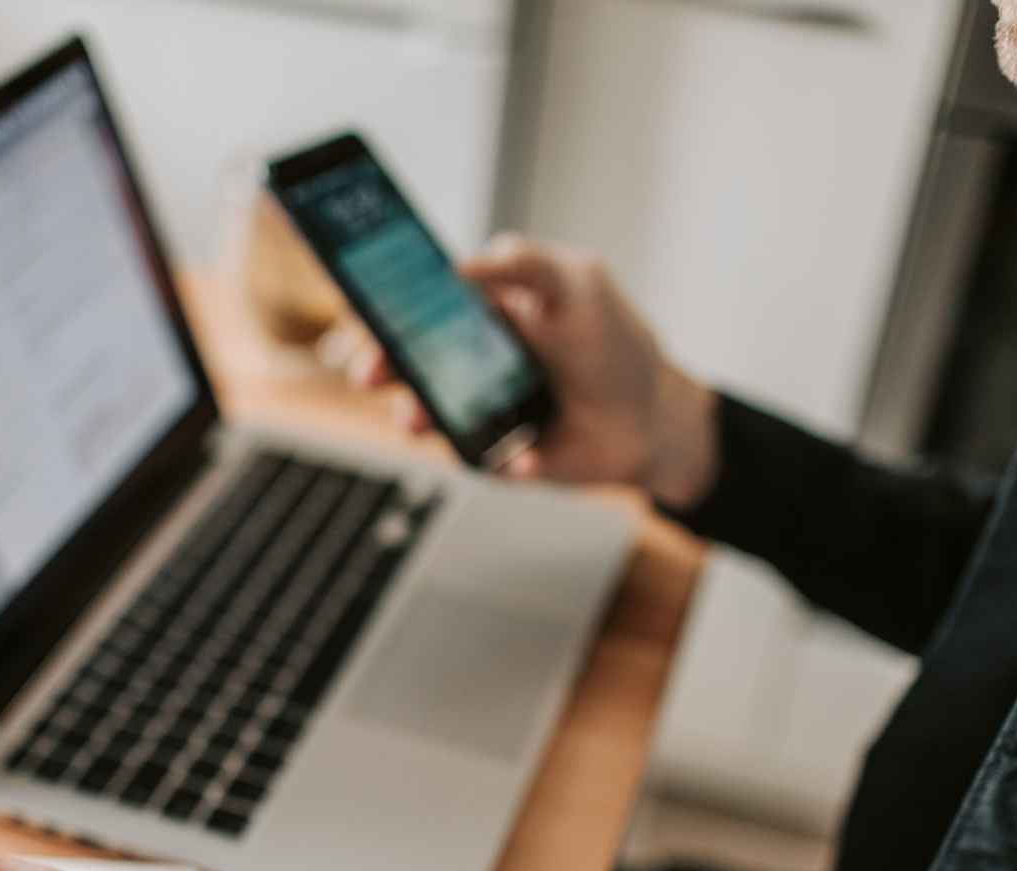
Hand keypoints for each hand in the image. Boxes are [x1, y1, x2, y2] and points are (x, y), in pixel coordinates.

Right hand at [344, 234, 719, 509]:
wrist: (654, 420)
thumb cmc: (613, 344)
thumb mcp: (577, 283)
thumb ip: (523, 262)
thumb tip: (457, 264)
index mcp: (479, 313)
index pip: (414, 304)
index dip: (381, 309)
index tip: (362, 314)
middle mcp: (468, 362)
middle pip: (404, 361)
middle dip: (380, 365)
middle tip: (369, 373)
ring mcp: (476, 411)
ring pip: (424, 414)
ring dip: (417, 417)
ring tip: (420, 422)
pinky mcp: (494, 456)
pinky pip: (479, 461)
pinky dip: (501, 460)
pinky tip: (527, 456)